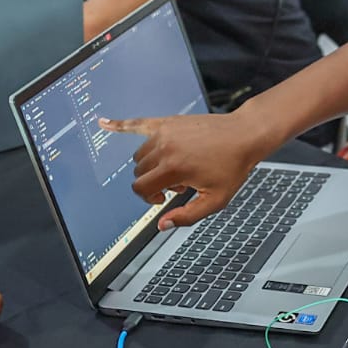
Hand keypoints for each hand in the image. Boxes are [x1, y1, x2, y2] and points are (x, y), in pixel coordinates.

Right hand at [101, 110, 271, 228]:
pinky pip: (138, 124)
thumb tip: (161, 225)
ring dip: (151, 165)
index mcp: (173, 168)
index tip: (166, 198)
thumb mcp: (215, 200)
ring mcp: (165, 132)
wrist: (244, 135)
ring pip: (140, 156)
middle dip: (154, 182)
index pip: (140, 188)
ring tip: (176, 167)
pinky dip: (119, 124)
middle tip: (179, 182)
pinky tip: (103, 122)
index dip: (150, 198)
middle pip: (139, 172)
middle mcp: (164, 148)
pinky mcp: (168, 121)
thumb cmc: (232, 168)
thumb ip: (187, 216)